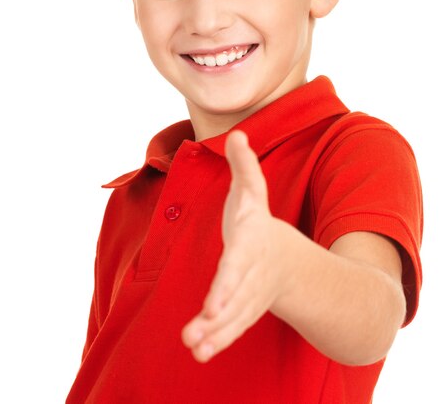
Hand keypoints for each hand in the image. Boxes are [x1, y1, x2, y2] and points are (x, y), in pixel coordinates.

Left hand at [181, 129, 288, 361]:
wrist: (288, 260)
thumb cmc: (257, 223)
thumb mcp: (252, 192)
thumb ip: (244, 166)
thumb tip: (238, 132)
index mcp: (251, 241)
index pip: (238, 262)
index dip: (227, 281)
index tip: (213, 302)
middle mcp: (252, 271)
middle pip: (236, 294)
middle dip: (219, 313)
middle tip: (198, 329)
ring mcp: (249, 294)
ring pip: (234, 316)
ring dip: (215, 333)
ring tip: (194, 346)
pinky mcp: (243, 309)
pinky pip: (232, 326)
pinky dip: (217, 340)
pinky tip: (199, 351)